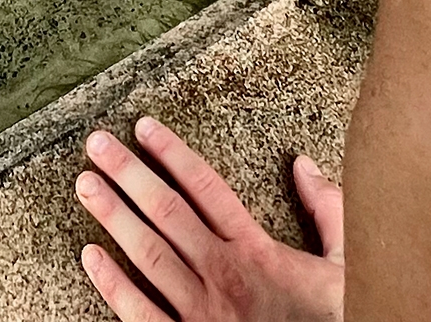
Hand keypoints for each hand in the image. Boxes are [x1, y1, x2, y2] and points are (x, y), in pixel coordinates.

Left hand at [76, 119, 344, 320]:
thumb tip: (305, 165)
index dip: (173, 154)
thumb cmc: (332, 319)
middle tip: (97, 144)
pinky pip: (141, 314)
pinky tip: (89, 256)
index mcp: (257, 251)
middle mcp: (224, 275)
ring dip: (114, 216)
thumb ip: (328, 212)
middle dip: (129, 174)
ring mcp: (202, 313)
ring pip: (149, 255)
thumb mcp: (343, 265)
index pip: (207, 188)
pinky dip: (112, 285)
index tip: (143, 127)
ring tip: (86, 184)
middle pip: (168, 212)